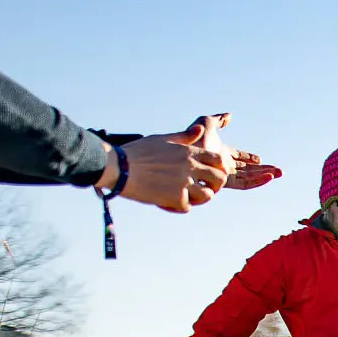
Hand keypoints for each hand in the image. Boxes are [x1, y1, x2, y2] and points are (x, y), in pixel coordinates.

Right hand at [112, 120, 232, 212]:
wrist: (118, 167)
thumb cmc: (137, 152)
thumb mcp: (162, 139)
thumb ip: (184, 136)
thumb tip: (201, 129)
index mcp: (188, 152)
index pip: (217, 160)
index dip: (218, 168)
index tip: (211, 173)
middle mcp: (190, 167)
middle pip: (219, 179)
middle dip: (214, 185)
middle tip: (204, 188)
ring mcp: (184, 183)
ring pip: (206, 195)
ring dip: (199, 197)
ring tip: (189, 197)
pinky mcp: (174, 198)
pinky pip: (187, 207)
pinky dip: (179, 206)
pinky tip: (170, 202)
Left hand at [195, 114, 281, 189]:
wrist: (182, 150)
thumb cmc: (191, 137)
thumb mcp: (205, 123)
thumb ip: (218, 120)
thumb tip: (229, 116)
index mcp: (220, 154)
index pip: (238, 158)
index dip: (249, 158)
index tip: (260, 159)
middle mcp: (223, 166)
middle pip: (247, 170)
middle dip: (263, 170)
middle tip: (279, 171)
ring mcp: (224, 174)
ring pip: (248, 178)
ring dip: (264, 176)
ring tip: (279, 174)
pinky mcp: (225, 181)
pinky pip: (244, 183)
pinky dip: (258, 181)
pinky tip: (269, 177)